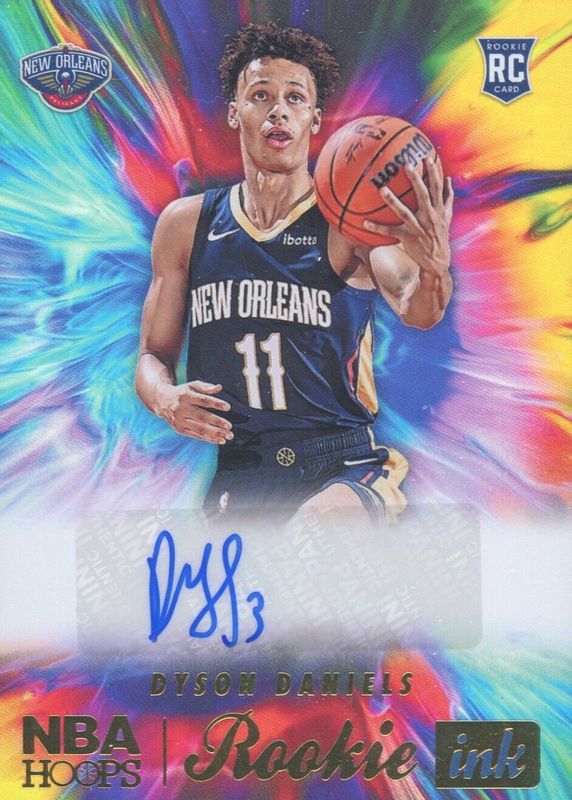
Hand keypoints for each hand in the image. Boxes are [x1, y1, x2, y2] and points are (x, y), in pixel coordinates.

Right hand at [155, 380, 232, 444]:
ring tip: (228, 436)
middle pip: (202, 417)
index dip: (215, 404)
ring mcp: (180, 421)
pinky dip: (209, 439)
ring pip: (200, 429)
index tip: (228, 407)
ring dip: (215, 433)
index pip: (203, 400)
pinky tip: (221, 440)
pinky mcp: (180, 429)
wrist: (162, 401)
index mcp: (185, 396)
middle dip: (217, 422)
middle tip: (229, 426)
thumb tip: (219, 388)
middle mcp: (181, 409)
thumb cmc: (182, 392)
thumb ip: (206, 387)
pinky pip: (197, 436)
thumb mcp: (192, 386)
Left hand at [364, 157, 453, 276]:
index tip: (428, 157)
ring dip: (392, 200)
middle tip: (406, 164)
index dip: (434, 172)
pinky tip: (365, 222)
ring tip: (382, 189)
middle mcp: (429, 216)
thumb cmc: (440, 235)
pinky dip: (377, 227)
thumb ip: (448, 198)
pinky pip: (390, 231)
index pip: (437, 187)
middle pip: (422, 194)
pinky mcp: (407, 238)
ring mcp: (418, 227)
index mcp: (439, 209)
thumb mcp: (448, 217)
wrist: (437, 260)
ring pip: (404, 212)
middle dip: (415, 179)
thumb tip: (449, 179)